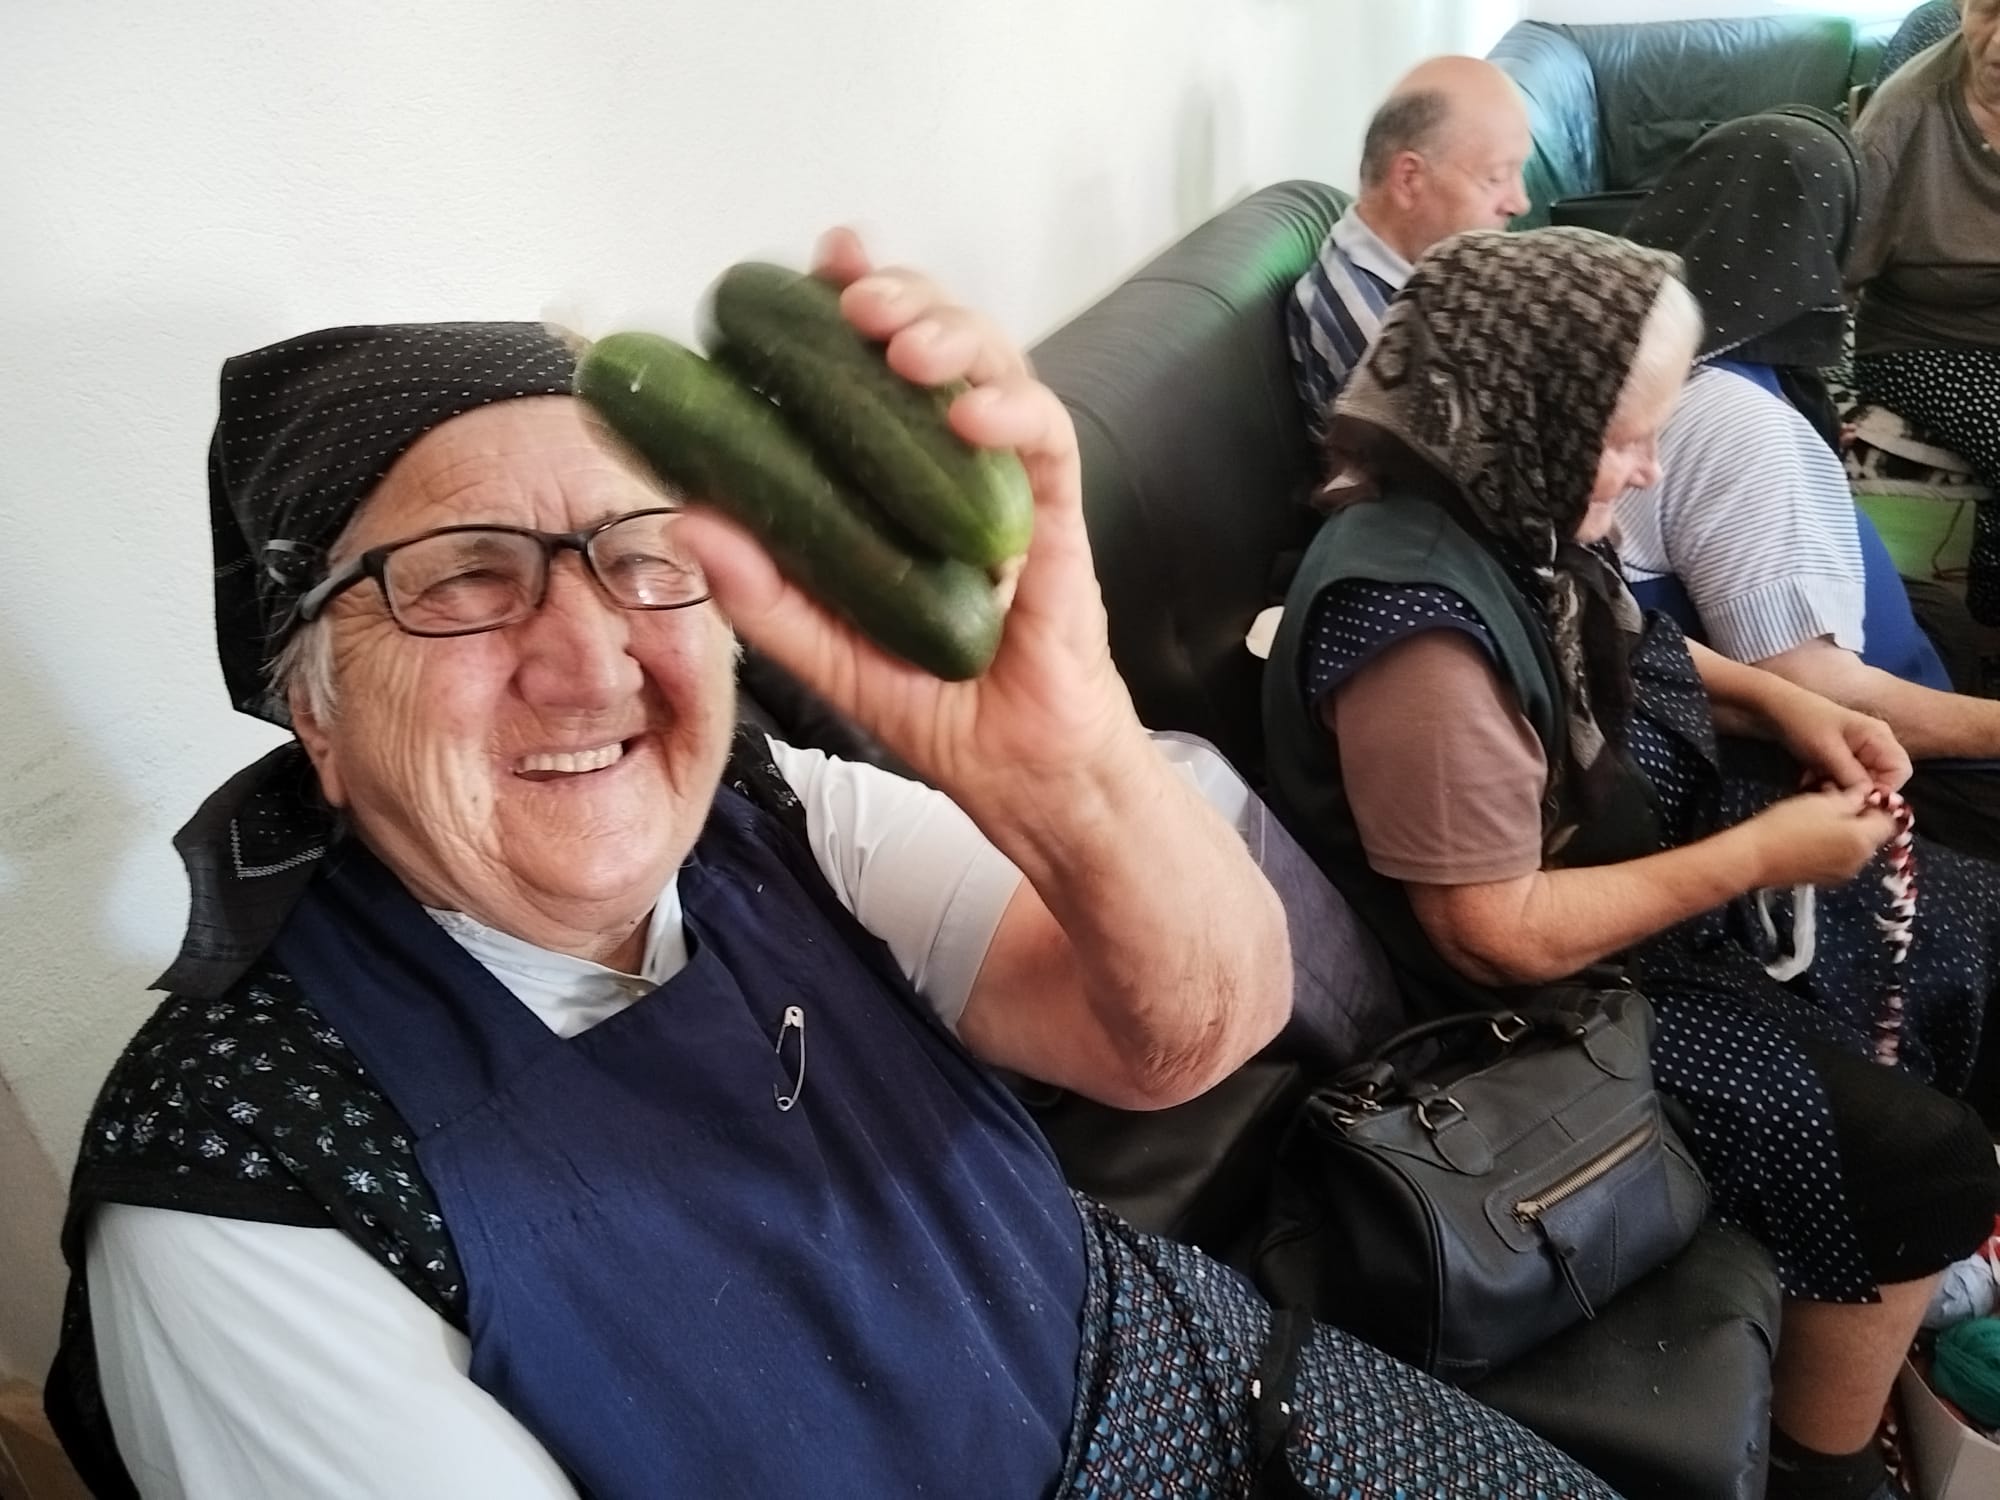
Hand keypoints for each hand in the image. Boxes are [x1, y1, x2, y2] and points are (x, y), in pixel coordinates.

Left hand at [676, 228, 1144, 809]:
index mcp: (899, 484)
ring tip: (898, 341)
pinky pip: (1047, 444)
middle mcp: (957, 470)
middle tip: (852, 298)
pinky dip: (1011, 414)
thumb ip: (765, 593)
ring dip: (951, 336)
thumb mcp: (827, 652)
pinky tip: (969, 413)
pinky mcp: (1058, 523)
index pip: (880, 368)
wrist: (1021, 775)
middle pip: (943, 343)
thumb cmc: (939, 709)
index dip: (854, 300)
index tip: (816, 262)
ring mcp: (1010, 491)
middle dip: (902, 296)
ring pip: (999, 370)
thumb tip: (685, 520)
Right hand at [1743, 784, 1895, 887]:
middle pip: (1873, 836)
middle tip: (1833, 804)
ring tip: (1818, 821)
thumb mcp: (1822, 802)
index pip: (1889, 821)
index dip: (1878, 806)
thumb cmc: (1788, 824)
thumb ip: (1852, 798)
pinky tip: (1810, 839)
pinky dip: (1833, 848)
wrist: (1754, 858)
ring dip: (1845, 834)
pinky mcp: (1826, 881)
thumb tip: (1866, 795)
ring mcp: (1844, 874)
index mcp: (1864, 840)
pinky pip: (1840, 859)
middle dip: (1859, 820)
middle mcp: (1861, 861)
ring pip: (1855, 848)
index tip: (1857, 794)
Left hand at [1765, 683, 1910, 793]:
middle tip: (1831, 793)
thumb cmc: (1803, 722)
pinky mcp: (1841, 759)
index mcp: (1879, 737)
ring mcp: (1858, 752)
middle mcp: (1875, 745)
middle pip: (1881, 781)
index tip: (1859, 799)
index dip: (1885, 790)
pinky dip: (1828, 784)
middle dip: (1858, 792)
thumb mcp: (1827, 750)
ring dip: (1839, 790)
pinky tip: (1808, 781)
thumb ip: (1851, 775)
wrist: (1775, 708)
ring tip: (1815, 785)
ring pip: (1860, 784)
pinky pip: (1844, 780)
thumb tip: (1872, 799)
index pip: (1900, 772)